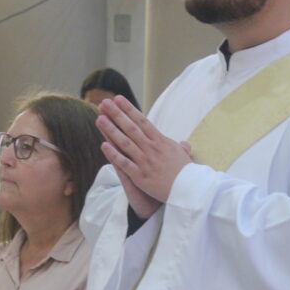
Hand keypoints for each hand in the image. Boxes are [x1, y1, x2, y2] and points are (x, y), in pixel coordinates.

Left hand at [96, 96, 190, 214]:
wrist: (189, 190)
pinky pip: (125, 163)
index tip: (118, 99)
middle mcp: (152, 149)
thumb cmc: (186, 173)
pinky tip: (104, 145)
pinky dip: (114, 154)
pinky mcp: (140, 176)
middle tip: (104, 103)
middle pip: (131, 128)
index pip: (142, 121)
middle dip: (116, 114)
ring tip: (100, 119)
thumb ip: (179, 148)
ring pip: (125, 143)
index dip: (129, 109)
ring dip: (111, 130)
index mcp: (161, 141)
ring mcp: (145, 162)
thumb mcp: (183, 156)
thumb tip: (183, 144)